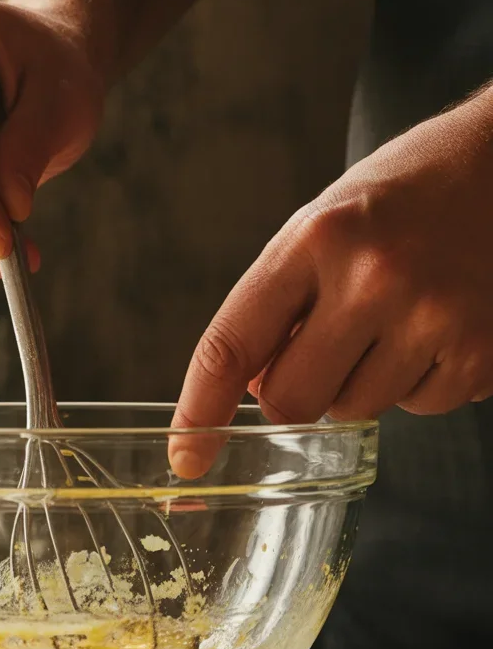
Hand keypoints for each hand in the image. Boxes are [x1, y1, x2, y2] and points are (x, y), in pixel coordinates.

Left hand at [171, 86, 492, 476]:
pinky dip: (417, 381)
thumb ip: (280, 304)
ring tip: (392, 319)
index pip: (233, 343)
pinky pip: (418, 408)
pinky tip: (436, 326)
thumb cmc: (404, 194)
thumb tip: (253, 390)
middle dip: (292, 392)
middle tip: (322, 347)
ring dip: (358, 383)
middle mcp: (372, 279)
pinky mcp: (480, 352)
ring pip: (353, 412)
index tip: (186, 454)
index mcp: (316, 238)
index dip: (201, 408)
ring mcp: (431, 318)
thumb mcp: (323, 225)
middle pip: (291, 400)